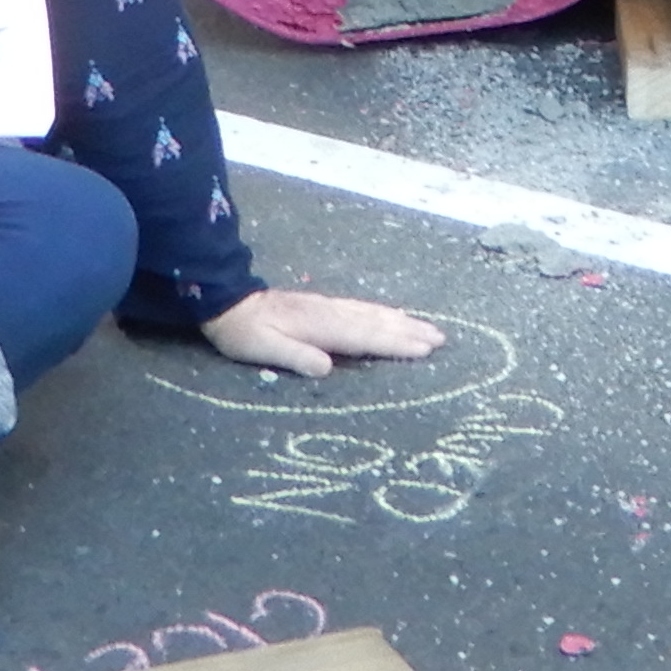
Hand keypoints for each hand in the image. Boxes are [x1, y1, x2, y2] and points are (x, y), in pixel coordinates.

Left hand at [202, 287, 446, 379]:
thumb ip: (294, 357)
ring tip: (429, 328)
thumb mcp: (261, 348)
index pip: (365, 337)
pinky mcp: (326, 307)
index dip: (395, 344)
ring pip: (373, 314)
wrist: (228, 301)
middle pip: (377, 323)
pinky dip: (385, 313)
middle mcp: (331, 313)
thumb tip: (326, 369)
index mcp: (320, 326)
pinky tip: (394, 315)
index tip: (424, 349)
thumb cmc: (243, 332)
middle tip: (441, 339)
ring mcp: (330, 307)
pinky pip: (364, 309)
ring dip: (403, 321)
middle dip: (410, 331)